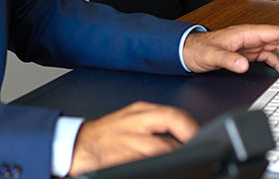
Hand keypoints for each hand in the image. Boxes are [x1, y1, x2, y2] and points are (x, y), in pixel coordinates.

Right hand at [68, 101, 198, 175]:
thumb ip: (155, 127)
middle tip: (200, 147)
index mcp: (141, 111)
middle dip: (189, 133)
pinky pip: (142, 160)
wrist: (75, 144)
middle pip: (170, 119)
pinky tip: (161, 167)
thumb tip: (183, 139)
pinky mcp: (120, 155)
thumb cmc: (105, 136)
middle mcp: (136, 120)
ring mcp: (127, 138)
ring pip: (159, 144)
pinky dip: (155, 164)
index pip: (173, 113)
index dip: (191, 125)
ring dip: (174, 153)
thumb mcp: (131, 123)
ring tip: (185, 159)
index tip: (203, 137)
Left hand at [182, 25, 278, 75]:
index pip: (275, 32)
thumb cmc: (199, 50)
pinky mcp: (246, 53)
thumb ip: (228, 60)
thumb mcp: (213, 55)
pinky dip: (278, 62)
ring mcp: (249, 45)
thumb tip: (244, 64)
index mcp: (246, 33)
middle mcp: (250, 37)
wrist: (188, 53)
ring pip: (276, 47)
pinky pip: (267, 56)